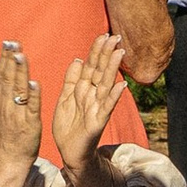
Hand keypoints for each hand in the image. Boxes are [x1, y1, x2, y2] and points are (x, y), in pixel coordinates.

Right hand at [0, 42, 41, 183]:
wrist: (7, 159)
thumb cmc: (5, 132)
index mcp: (0, 101)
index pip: (2, 76)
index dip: (5, 59)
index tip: (8, 42)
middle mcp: (7, 106)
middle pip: (8, 80)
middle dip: (11, 61)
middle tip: (13, 43)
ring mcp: (18, 115)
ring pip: (18, 92)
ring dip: (20, 74)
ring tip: (21, 56)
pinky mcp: (30, 125)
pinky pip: (31, 109)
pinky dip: (33, 96)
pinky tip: (34, 83)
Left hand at [52, 31, 128, 183]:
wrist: (69, 152)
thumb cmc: (68, 126)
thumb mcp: (65, 98)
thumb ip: (71, 80)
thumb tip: (78, 59)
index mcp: (84, 89)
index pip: (91, 66)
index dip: (96, 51)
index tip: (103, 35)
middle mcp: (93, 96)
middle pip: (101, 71)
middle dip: (107, 54)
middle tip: (115, 36)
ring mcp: (97, 107)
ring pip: (106, 85)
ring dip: (113, 69)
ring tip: (119, 53)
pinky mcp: (98, 121)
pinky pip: (107, 107)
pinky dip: (114, 97)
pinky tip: (121, 86)